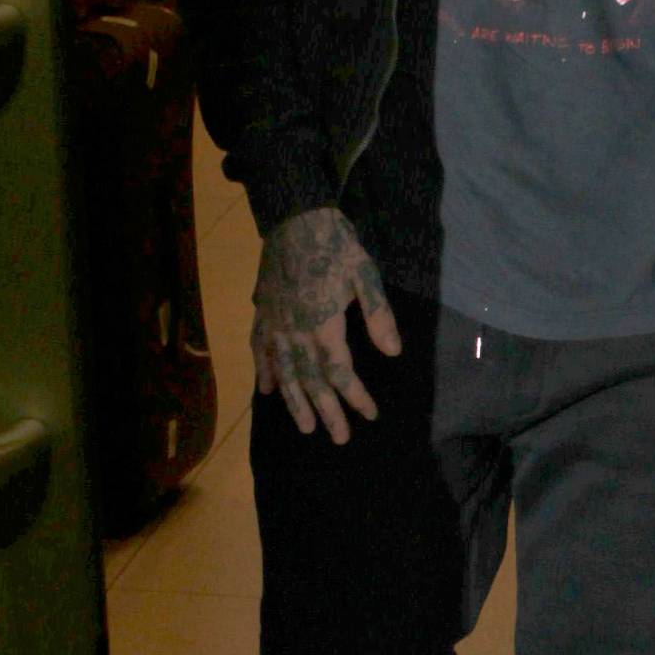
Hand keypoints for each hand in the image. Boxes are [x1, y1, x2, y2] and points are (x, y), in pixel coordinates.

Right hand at [251, 206, 400, 442]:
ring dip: (295, 402)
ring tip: (306, 427)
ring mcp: (274, 324)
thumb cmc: (336, 244)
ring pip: (284, 372)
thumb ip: (378, 315)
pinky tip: (268, 391)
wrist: (294, 216)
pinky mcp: (262, 313)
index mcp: (323, 325)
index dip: (355, 396)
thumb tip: (394, 352)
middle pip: (311, 381)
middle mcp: (295, 332)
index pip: (340, 372)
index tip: (370, 414)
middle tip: (338, 438)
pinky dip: (264, 372)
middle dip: (327, 411)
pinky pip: (260, 350)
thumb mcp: (366, 275)